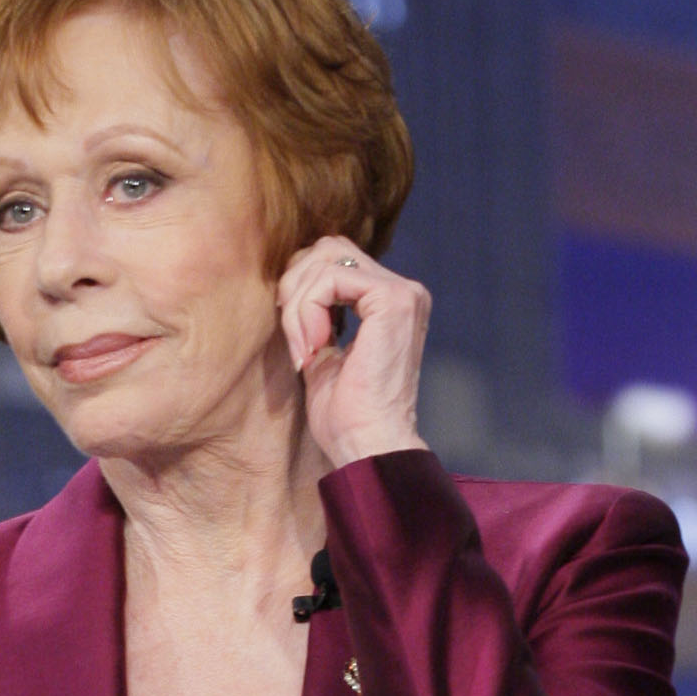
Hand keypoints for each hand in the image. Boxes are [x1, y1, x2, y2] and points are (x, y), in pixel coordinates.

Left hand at [277, 236, 431, 470]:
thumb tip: (291, 281)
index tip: (296, 340)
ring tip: (303, 348)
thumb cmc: (345, 416)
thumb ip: (316, 313)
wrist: (367, 446)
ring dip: (299, 303)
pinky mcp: (393, 300)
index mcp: (390, 303)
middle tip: (293, 337)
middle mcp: (404, 291)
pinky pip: (330, 279)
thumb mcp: (323, 351)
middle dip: (296, 286)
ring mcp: (403, 293)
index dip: (301, 289)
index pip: (334, 260)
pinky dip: (308, 309)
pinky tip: (313, 345)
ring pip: (326, 260)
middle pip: (329, 249)